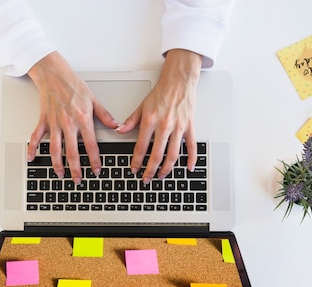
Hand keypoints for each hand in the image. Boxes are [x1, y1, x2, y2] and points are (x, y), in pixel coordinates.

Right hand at [27, 52, 117, 182]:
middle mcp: (68, 123)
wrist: (54, 74)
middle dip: (75, 169)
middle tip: (78, 180)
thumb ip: (104, 115)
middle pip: (71, 152)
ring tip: (60, 175)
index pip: (90, 145)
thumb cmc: (73, 85)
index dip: (94, 160)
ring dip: (57, 164)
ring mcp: (54, 123)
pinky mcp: (44, 120)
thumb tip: (116, 126)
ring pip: (55, 149)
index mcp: (82, 119)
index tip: (96, 170)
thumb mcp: (93, 99)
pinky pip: (37, 137)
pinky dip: (33, 148)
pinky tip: (32, 158)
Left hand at [116, 49, 202, 182]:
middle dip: (151, 170)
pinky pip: (192, 146)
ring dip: (167, 169)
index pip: (141, 147)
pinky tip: (188, 168)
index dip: (137, 161)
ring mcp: (179, 128)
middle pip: (157, 155)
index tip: (134, 169)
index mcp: (151, 121)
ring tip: (161, 176)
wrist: (179, 81)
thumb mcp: (142, 106)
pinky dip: (191, 159)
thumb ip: (131, 121)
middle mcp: (165, 126)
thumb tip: (119, 131)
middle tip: (147, 178)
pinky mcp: (189, 127)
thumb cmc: (161, 93)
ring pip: (174, 154)